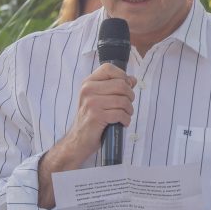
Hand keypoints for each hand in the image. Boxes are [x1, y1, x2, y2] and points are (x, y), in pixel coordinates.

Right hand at [37, 64, 134, 207]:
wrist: (78, 141)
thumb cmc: (92, 119)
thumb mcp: (101, 99)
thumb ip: (115, 88)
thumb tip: (132, 80)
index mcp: (88, 83)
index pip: (109, 68)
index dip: (122, 77)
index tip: (124, 89)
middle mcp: (88, 90)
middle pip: (121, 85)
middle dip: (130, 97)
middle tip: (126, 106)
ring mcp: (91, 102)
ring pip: (123, 100)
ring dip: (129, 110)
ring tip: (123, 116)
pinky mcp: (96, 116)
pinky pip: (121, 114)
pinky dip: (126, 120)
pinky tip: (121, 123)